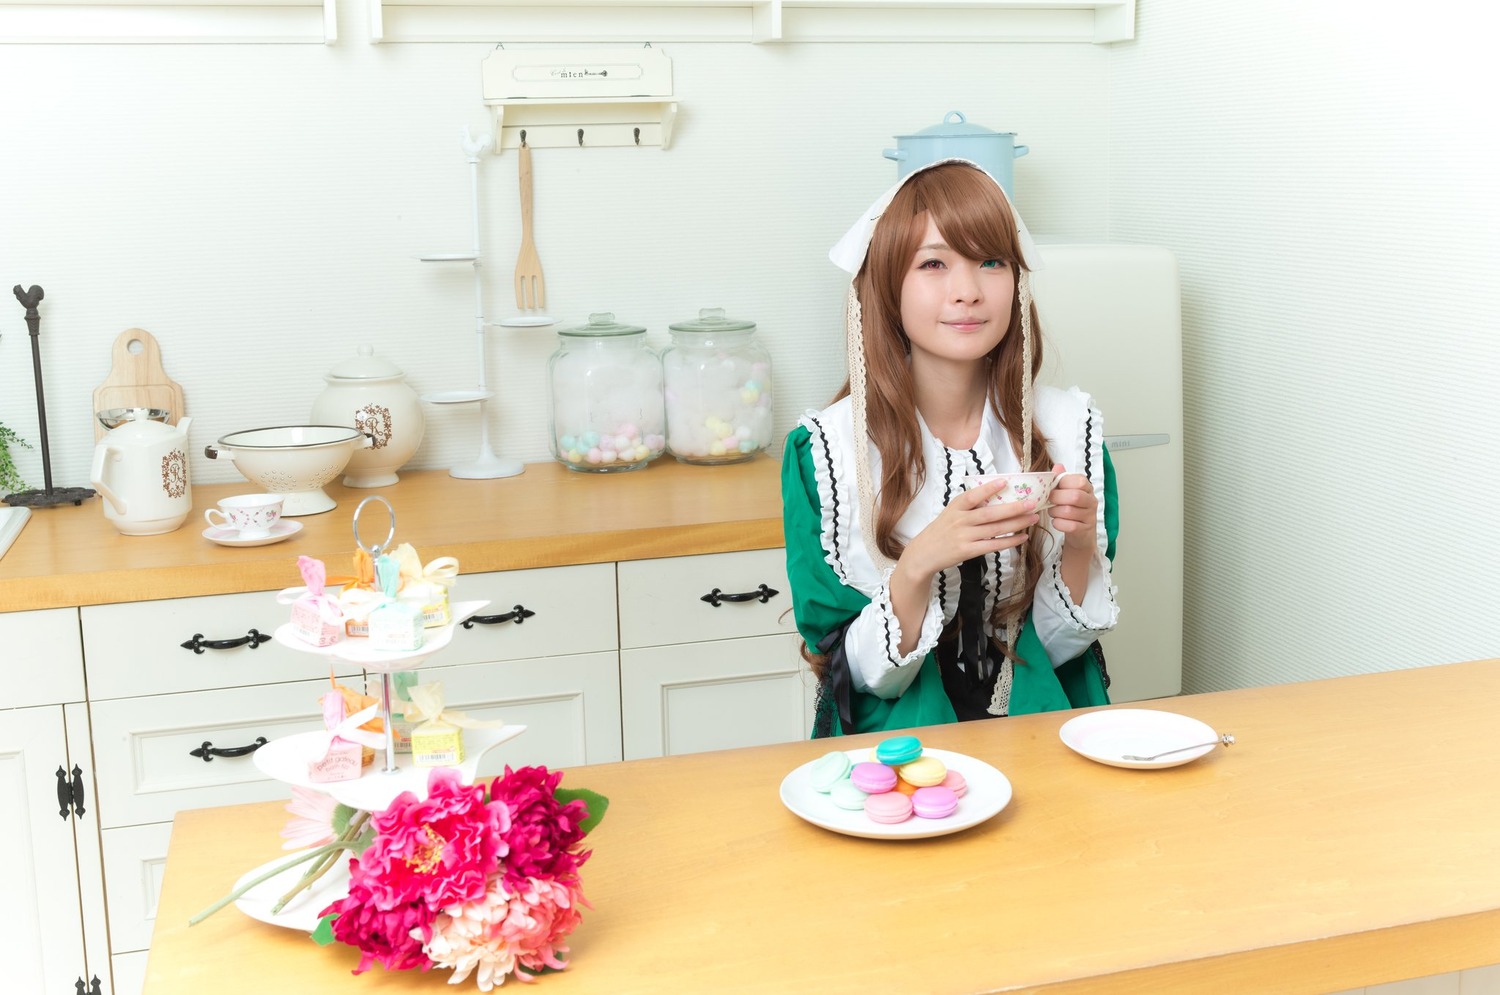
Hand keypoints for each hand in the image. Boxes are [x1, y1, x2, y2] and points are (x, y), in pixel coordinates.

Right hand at [895, 480, 1039, 585]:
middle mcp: (960, 521)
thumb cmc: (941, 531)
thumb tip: (997, 497)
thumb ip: (969, 507)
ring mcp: (964, 537)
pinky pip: (993, 545)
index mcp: (955, 507)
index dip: (988, 489)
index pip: (973, 496)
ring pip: (995, 529)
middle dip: (1013, 508)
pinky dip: (1009, 541)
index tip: (1005, 481)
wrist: (923, 554)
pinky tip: (1022, 537)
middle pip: (990, 514)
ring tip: (1033, 518)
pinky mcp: (968, 551)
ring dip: (1016, 524)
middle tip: (1032, 503)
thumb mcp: (950, 513)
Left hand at [1048, 463, 1097, 551]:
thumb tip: (1057, 466)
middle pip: (1074, 496)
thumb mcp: (1066, 491)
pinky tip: (1057, 522)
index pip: (1078, 481)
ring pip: (1069, 511)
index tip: (1053, 488)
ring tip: (1053, 512)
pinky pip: (1069, 526)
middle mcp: (1091, 500)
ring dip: (1055, 512)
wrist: (1080, 533)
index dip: (1061, 484)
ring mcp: (1090, 515)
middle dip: (1056, 498)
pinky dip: (1058, 524)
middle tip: (1049, 501)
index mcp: (1087, 487)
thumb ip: (1061, 479)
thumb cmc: (1071, 508)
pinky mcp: (1085, 529)